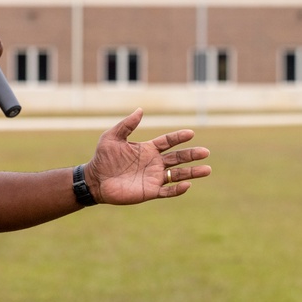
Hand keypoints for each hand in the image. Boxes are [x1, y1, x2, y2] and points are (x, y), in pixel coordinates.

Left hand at [85, 108, 210, 203]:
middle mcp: (154, 163)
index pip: (168, 142)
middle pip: (178, 158)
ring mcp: (153, 177)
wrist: (95, 180)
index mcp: (148, 149)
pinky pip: (168, 191)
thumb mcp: (112, 137)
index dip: (179, 137)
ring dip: (192, 172)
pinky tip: (187, 184)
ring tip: (207, 169)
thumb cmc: (102, 158)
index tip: (191, 133)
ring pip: (178, 175)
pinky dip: (178, 189)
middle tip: (205, 152)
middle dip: (192, 155)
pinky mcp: (150, 191)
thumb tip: (140, 110)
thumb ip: (127, 125)